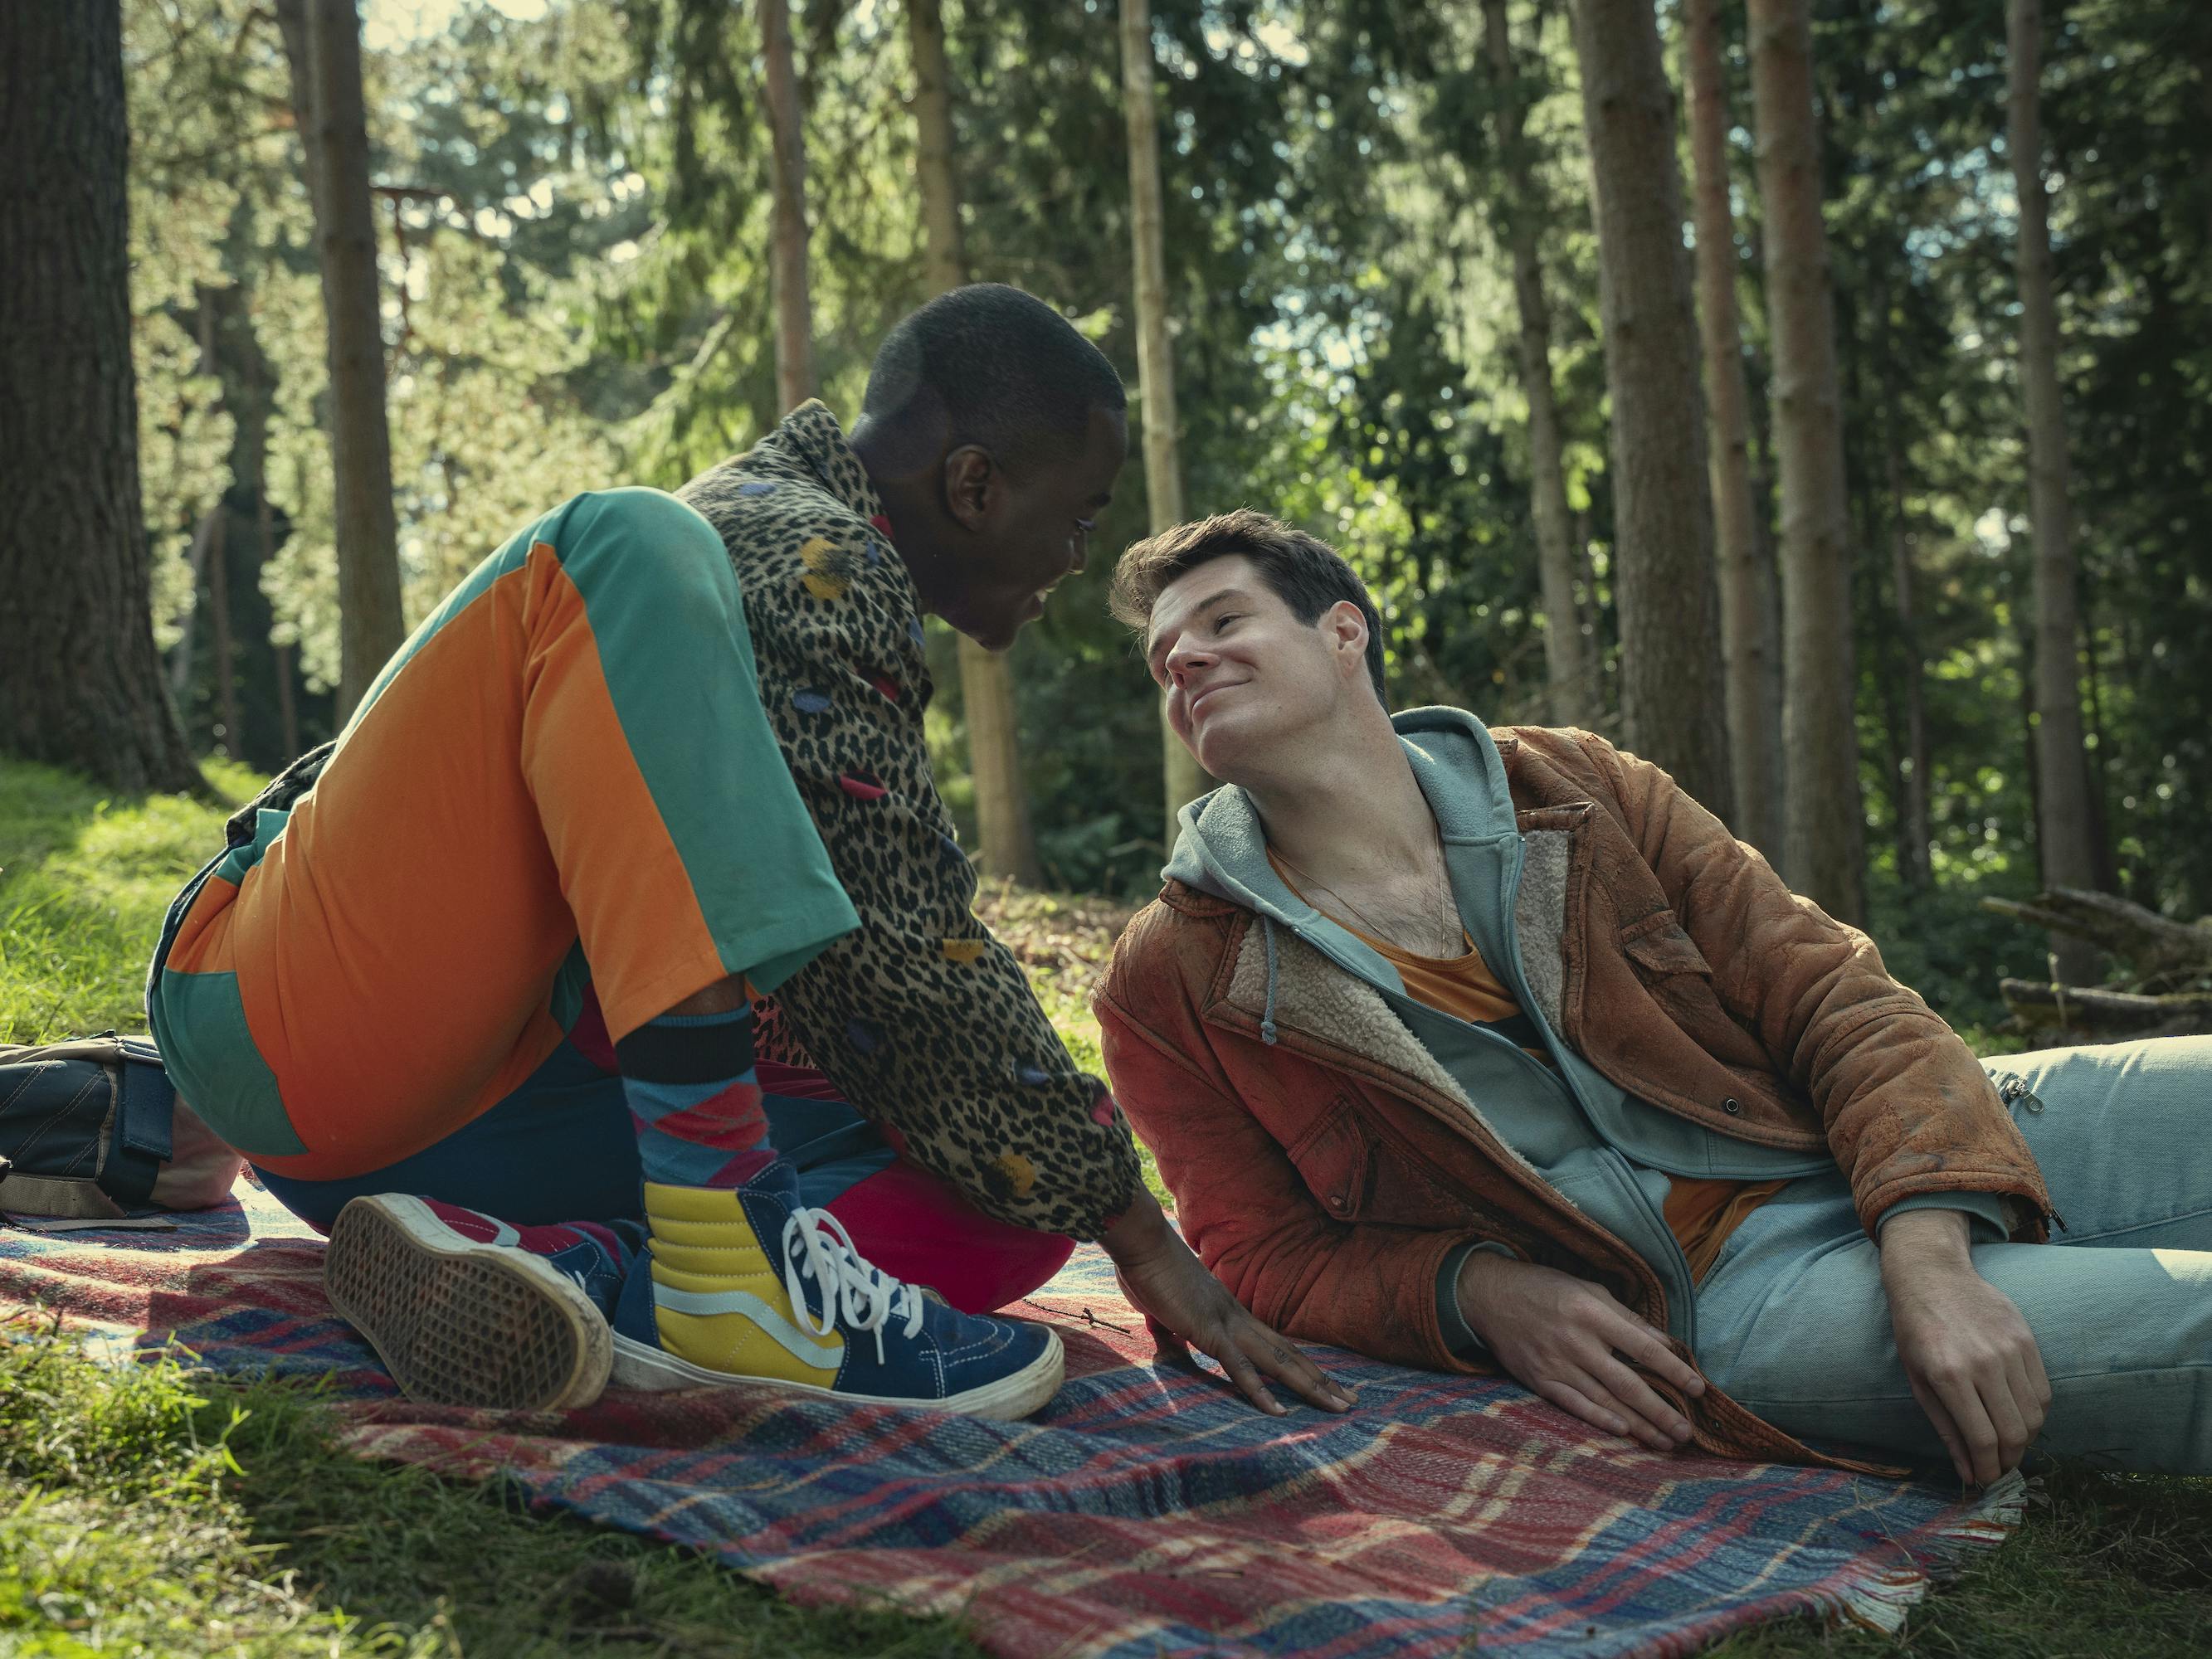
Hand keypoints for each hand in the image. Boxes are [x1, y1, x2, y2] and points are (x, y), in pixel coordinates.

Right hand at [1102, 1188, 1354, 1415]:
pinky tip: (1280, 1412)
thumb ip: (1174, 1327)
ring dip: (1311, 1386)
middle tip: (1352, 1402)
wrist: (1143, 1243)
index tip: (1327, 1383)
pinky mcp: (1208, 1329)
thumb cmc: (1150, 1271)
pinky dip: (1259, 1390)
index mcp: (1232, 1312)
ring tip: (1338, 1408)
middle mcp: (1239, 1317)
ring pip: (1278, 1361)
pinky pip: (1238, 1366)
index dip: (1304, 1364)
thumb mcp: (1167, 1309)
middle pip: (1291, 1354)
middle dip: (1323, 1380)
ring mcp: (1227, 1323)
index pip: (1278, 1344)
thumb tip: (1169, 1338)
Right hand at [1458, 1252, 1703, 1450]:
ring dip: (1639, 1425)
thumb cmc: (1545, 1288)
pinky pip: (1574, 1405)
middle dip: (1661, 1411)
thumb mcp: (1589, 1290)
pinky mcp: (1539, 1380)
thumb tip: (1665, 1344)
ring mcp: (1556, 1363)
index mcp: (1592, 1312)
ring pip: (1605, 1401)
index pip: (1643, 1348)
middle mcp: (1576, 1341)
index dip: (1674, 1370)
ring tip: (1666, 1442)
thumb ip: (1627, 1318)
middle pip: (1628, 1384)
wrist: (1489, 1295)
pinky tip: (1623, 1433)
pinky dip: (1599, 1420)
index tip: (1698, 1389)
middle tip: (1687, 1432)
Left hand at [1880, 1208, 2049, 1485]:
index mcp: (1949, 1375)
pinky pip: (2043, 1391)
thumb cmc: (1916, 1330)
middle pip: (2014, 1433)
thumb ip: (1946, 1429)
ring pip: (2034, 1416)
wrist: (1933, 1275)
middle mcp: (1984, 1363)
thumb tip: (1968, 1473)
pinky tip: (2018, 1419)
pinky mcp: (2027, 1339)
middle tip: (1998, 1468)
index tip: (1984, 1481)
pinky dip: (2035, 1414)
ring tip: (2007, 1446)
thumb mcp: (1917, 1380)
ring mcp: (2009, 1350)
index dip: (1987, 1469)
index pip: (1983, 1440)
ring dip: (2024, 1441)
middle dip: (2008, 1462)